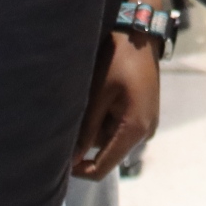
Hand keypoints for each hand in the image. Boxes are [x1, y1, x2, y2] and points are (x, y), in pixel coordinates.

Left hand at [73, 0, 162, 180]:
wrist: (141, 36)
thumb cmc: (118, 61)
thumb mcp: (98, 94)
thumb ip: (86, 130)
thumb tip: (72, 162)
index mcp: (134, 129)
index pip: (103, 167)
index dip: (79, 170)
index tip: (58, 161)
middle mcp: (145, 132)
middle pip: (106, 152)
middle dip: (87, 138)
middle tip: (78, 110)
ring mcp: (147, 124)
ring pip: (110, 138)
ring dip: (97, 124)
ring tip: (93, 96)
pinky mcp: (144, 115)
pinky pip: (119, 127)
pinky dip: (106, 117)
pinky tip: (103, 95)